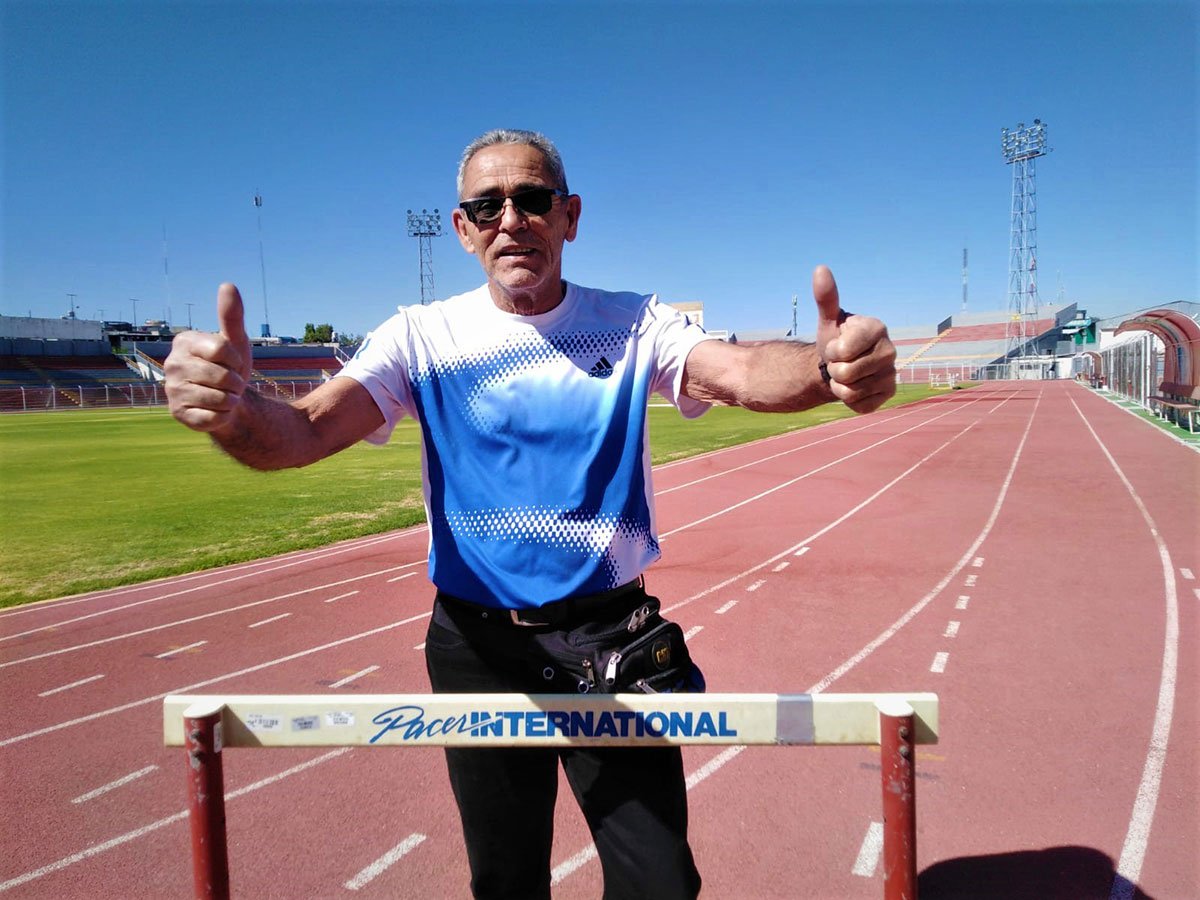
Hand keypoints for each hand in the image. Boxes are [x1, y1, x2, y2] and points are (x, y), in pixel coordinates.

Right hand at [164, 283, 253, 432]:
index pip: (222, 349)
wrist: (227, 401)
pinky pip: (213, 418)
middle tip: (230, 383)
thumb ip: (231, 316)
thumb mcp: (235, 341)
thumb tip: (228, 285)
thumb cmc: (229, 367)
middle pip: (223, 376)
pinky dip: (224, 416)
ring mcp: (172, 391)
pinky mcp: (178, 414)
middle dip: (236, 383)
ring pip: (220, 399)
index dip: (236, 359)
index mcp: (184, 342)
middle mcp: (171, 364)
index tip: (233, 363)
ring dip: (231, 400)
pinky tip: (216, 410)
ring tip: (224, 396)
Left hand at [812, 265, 896, 413]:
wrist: (840, 366)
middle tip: (840, 362)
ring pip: (851, 391)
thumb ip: (826, 297)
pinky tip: (854, 387)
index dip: (832, 351)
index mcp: (878, 328)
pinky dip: (849, 400)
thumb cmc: (836, 339)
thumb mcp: (828, 319)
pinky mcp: (889, 395)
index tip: (837, 346)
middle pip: (846, 373)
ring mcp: (892, 374)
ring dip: (840, 386)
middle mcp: (891, 351)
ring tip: (846, 374)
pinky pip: (859, 404)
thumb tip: (820, 269)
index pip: (843, 350)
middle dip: (835, 370)